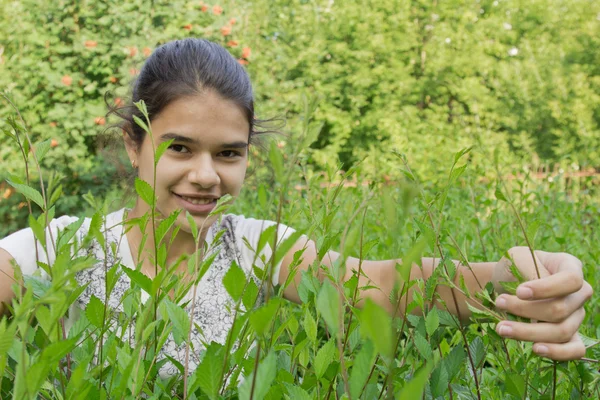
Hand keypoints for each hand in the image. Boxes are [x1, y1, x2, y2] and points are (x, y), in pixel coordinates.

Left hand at [491, 246, 592, 360]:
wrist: (505, 284)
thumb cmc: (513, 268)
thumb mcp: (516, 258)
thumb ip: (527, 269)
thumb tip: (531, 292)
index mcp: (570, 267)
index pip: (571, 280)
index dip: (546, 288)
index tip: (519, 291)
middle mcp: (579, 293)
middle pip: (560, 309)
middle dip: (525, 310)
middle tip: (498, 304)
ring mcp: (576, 315)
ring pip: (562, 331)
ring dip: (528, 332)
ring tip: (501, 328)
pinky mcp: (570, 335)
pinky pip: (575, 350)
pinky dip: (556, 352)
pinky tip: (534, 349)